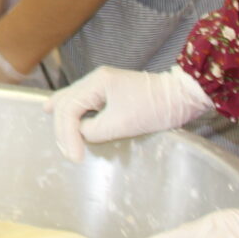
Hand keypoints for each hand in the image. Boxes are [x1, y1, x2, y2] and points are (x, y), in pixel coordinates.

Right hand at [45, 66, 213, 161]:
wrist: (181, 96)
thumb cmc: (155, 108)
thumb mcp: (123, 123)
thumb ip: (94, 130)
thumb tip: (81, 133)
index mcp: (96, 82)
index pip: (69, 108)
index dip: (67, 134)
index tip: (75, 157)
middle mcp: (94, 80)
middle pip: (65, 103)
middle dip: (62, 130)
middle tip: (68, 154)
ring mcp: (100, 85)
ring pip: (70, 101)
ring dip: (64, 122)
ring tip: (60, 139)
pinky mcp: (107, 93)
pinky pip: (80, 103)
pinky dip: (70, 114)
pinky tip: (57, 115)